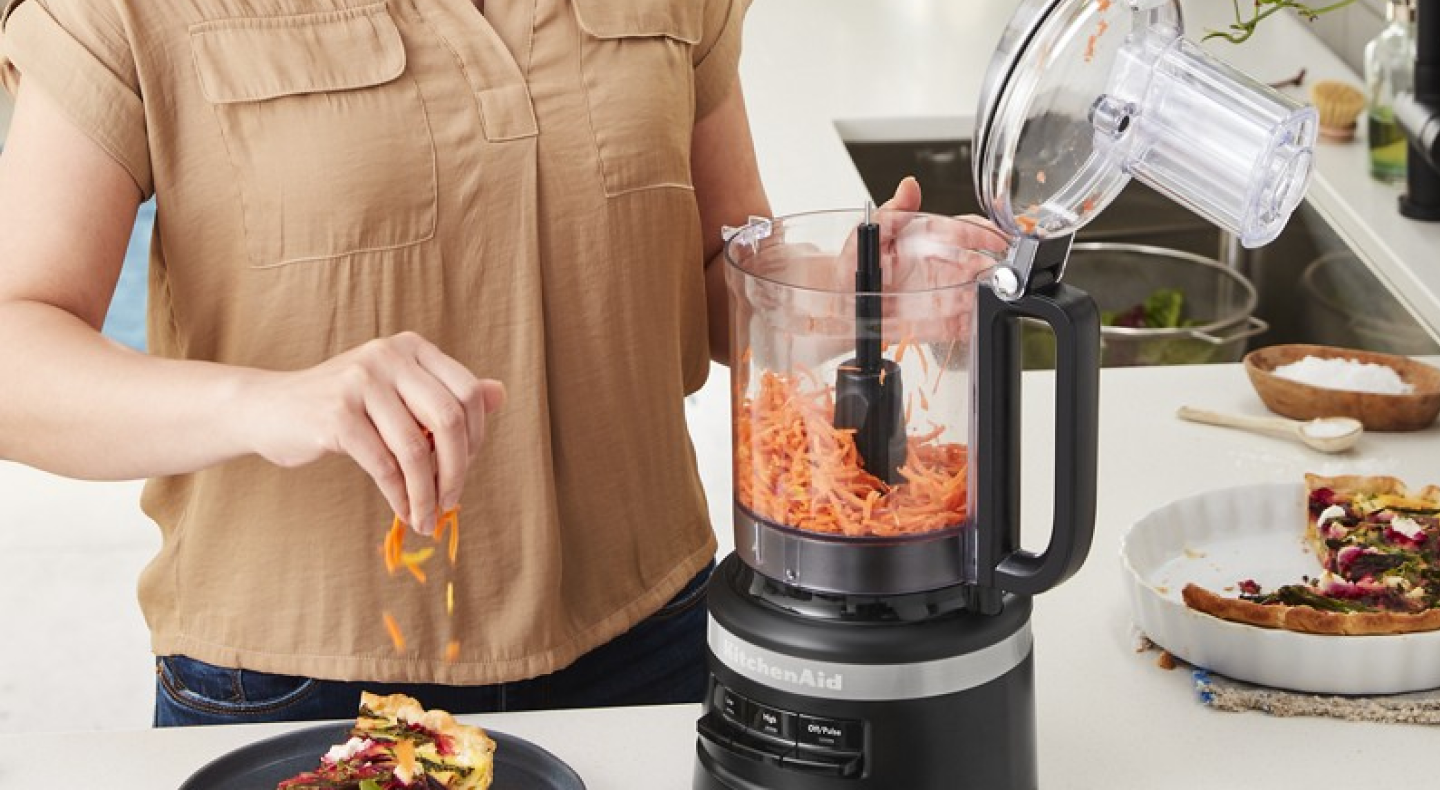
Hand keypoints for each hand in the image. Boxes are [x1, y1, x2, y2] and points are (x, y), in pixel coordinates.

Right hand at [239, 332, 504, 533]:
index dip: (476, 437)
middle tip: (451, 502)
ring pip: (416, 450)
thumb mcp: (396, 392)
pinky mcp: (336, 416)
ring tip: (426, 517)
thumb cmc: (342, 406)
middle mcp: (388, 357)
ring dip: (427, 493)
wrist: (268, 409)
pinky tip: (404, 510)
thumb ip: (443, 393)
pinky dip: (400, 495)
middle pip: (450, 419)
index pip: (468, 393)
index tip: (466, 468)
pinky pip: (384, 466)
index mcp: (410, 348)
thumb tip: (500, 394)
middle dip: (458, 469)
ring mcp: (360, 383)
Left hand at [740, 178, 1008, 354]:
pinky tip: (975, 322)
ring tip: (989, 295)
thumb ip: (892, 211)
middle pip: (974, 262)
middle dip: (989, 265)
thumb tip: (908, 186)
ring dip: (982, 294)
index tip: (996, 236)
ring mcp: (937, 292)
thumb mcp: (870, 232)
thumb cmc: (853, 262)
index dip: (983, 232)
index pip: (965, 229)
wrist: (834, 301)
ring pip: (970, 291)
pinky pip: (956, 322)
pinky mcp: (932, 320)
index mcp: (928, 237)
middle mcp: (938, 264)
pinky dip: (968, 323)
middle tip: (998, 269)